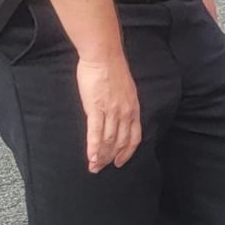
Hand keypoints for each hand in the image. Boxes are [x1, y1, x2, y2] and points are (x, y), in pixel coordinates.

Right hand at [76, 55, 140, 172]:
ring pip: (108, 141)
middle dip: (111, 158)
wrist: (103, 56)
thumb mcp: (125, 89)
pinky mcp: (96, 108)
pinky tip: (90, 158)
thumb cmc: (111, 69)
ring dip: (101, 157)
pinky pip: (96, 133)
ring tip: (93, 167)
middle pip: (120, 142)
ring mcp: (112, 112)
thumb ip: (123, 104)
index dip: (127, 152)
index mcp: (133, 108)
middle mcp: (125, 113)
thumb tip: (117, 114)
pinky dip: (93, 148)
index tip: (119, 161)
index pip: (134, 137)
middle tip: (101, 168)